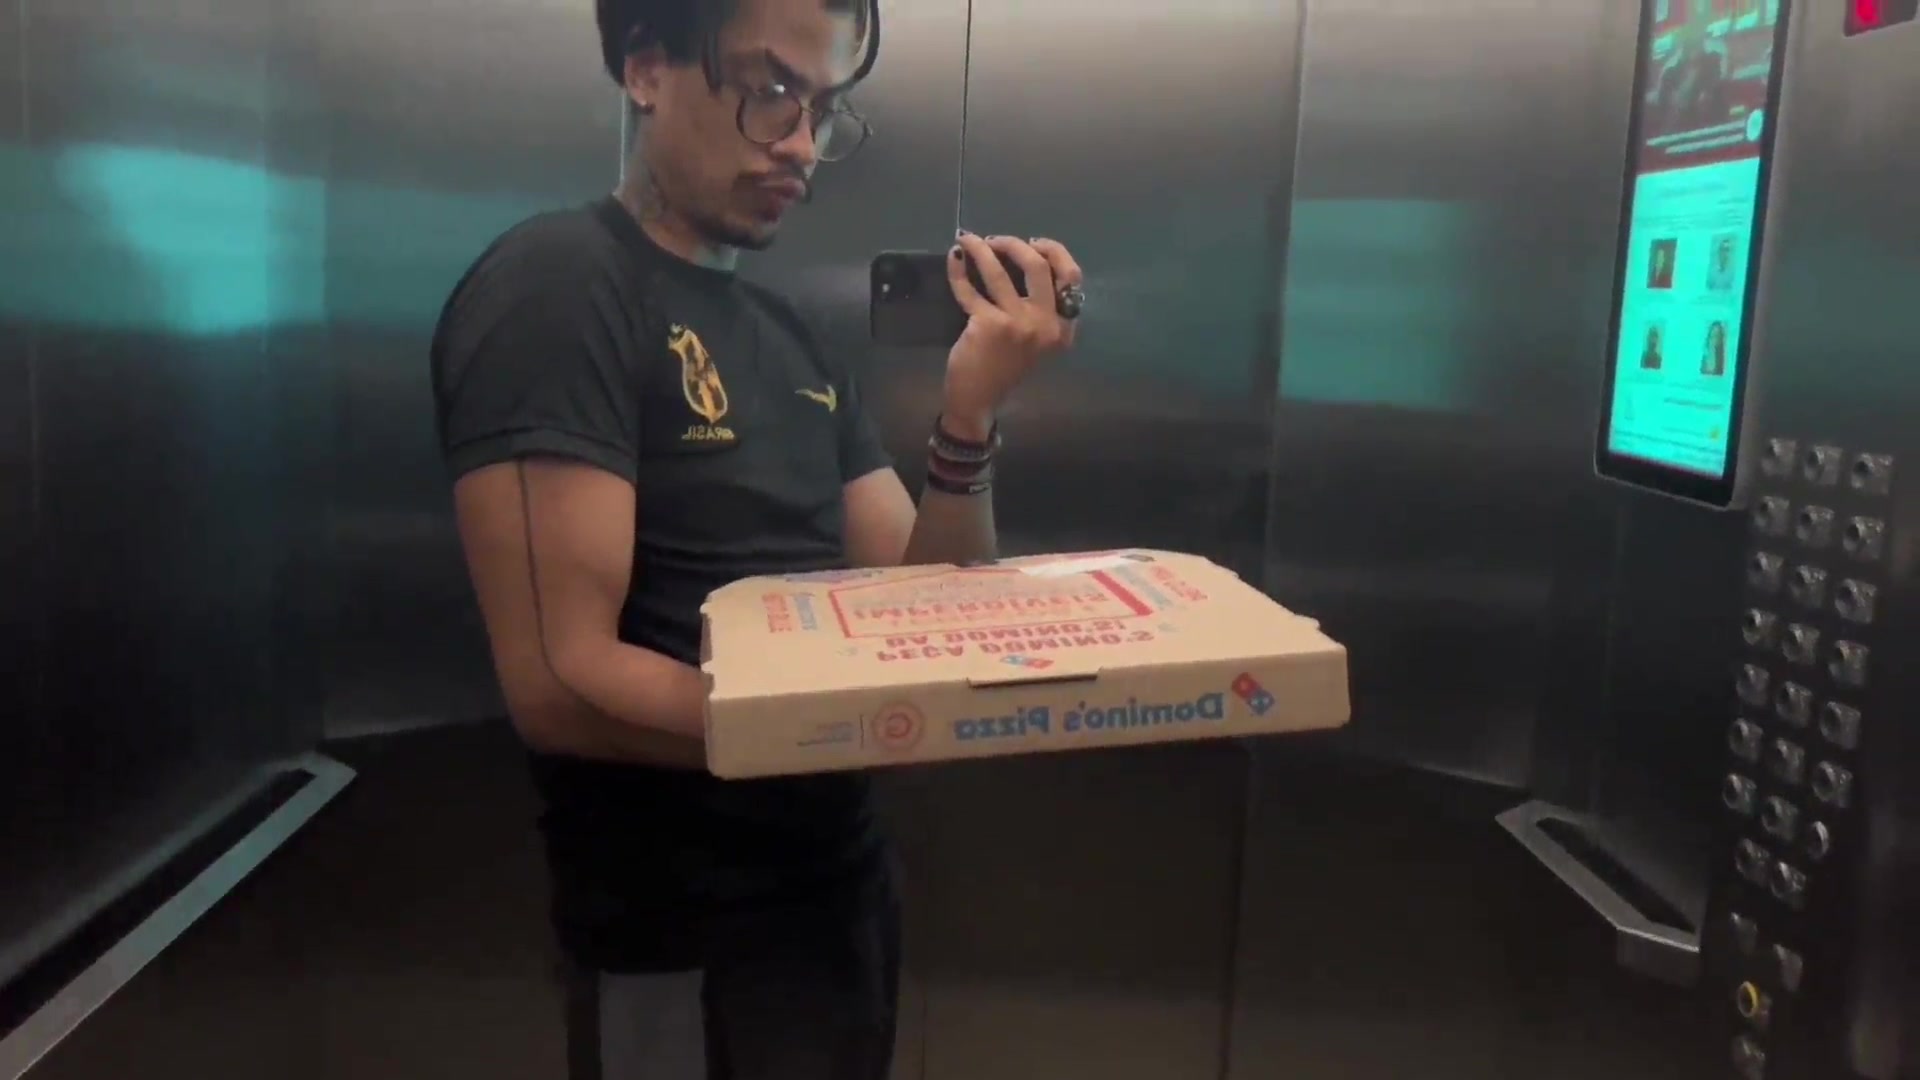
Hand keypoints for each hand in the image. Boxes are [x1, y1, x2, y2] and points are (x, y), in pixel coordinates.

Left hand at [941, 232, 1082, 438]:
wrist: (980, 399)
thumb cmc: (1005, 368)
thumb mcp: (1035, 340)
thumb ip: (1040, 308)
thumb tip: (1024, 257)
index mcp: (1062, 327)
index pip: (1071, 276)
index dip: (1052, 251)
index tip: (1032, 242)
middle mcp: (1046, 324)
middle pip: (1038, 266)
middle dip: (1014, 244)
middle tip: (994, 241)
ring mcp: (1017, 324)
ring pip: (999, 271)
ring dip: (981, 249)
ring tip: (967, 239)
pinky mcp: (988, 324)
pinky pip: (970, 289)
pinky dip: (958, 271)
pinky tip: (953, 259)